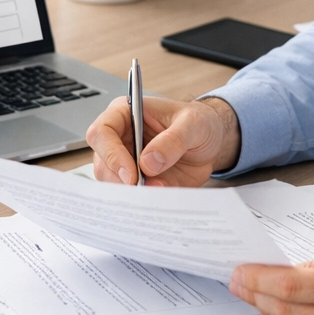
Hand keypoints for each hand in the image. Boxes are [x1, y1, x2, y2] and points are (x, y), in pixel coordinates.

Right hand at [86, 95, 240, 186]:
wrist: (211, 142)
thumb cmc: (198, 122)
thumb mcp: (193, 124)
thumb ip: (173, 140)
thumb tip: (148, 162)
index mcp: (125, 114)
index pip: (102, 132)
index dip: (111, 155)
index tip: (131, 174)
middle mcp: (119, 138)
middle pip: (102, 164)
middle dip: (121, 181)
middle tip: (146, 189)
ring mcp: (126, 162)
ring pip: (113, 183)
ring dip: (134, 192)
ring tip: (162, 188)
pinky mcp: (137, 181)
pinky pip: (131, 196)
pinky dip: (144, 200)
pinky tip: (162, 194)